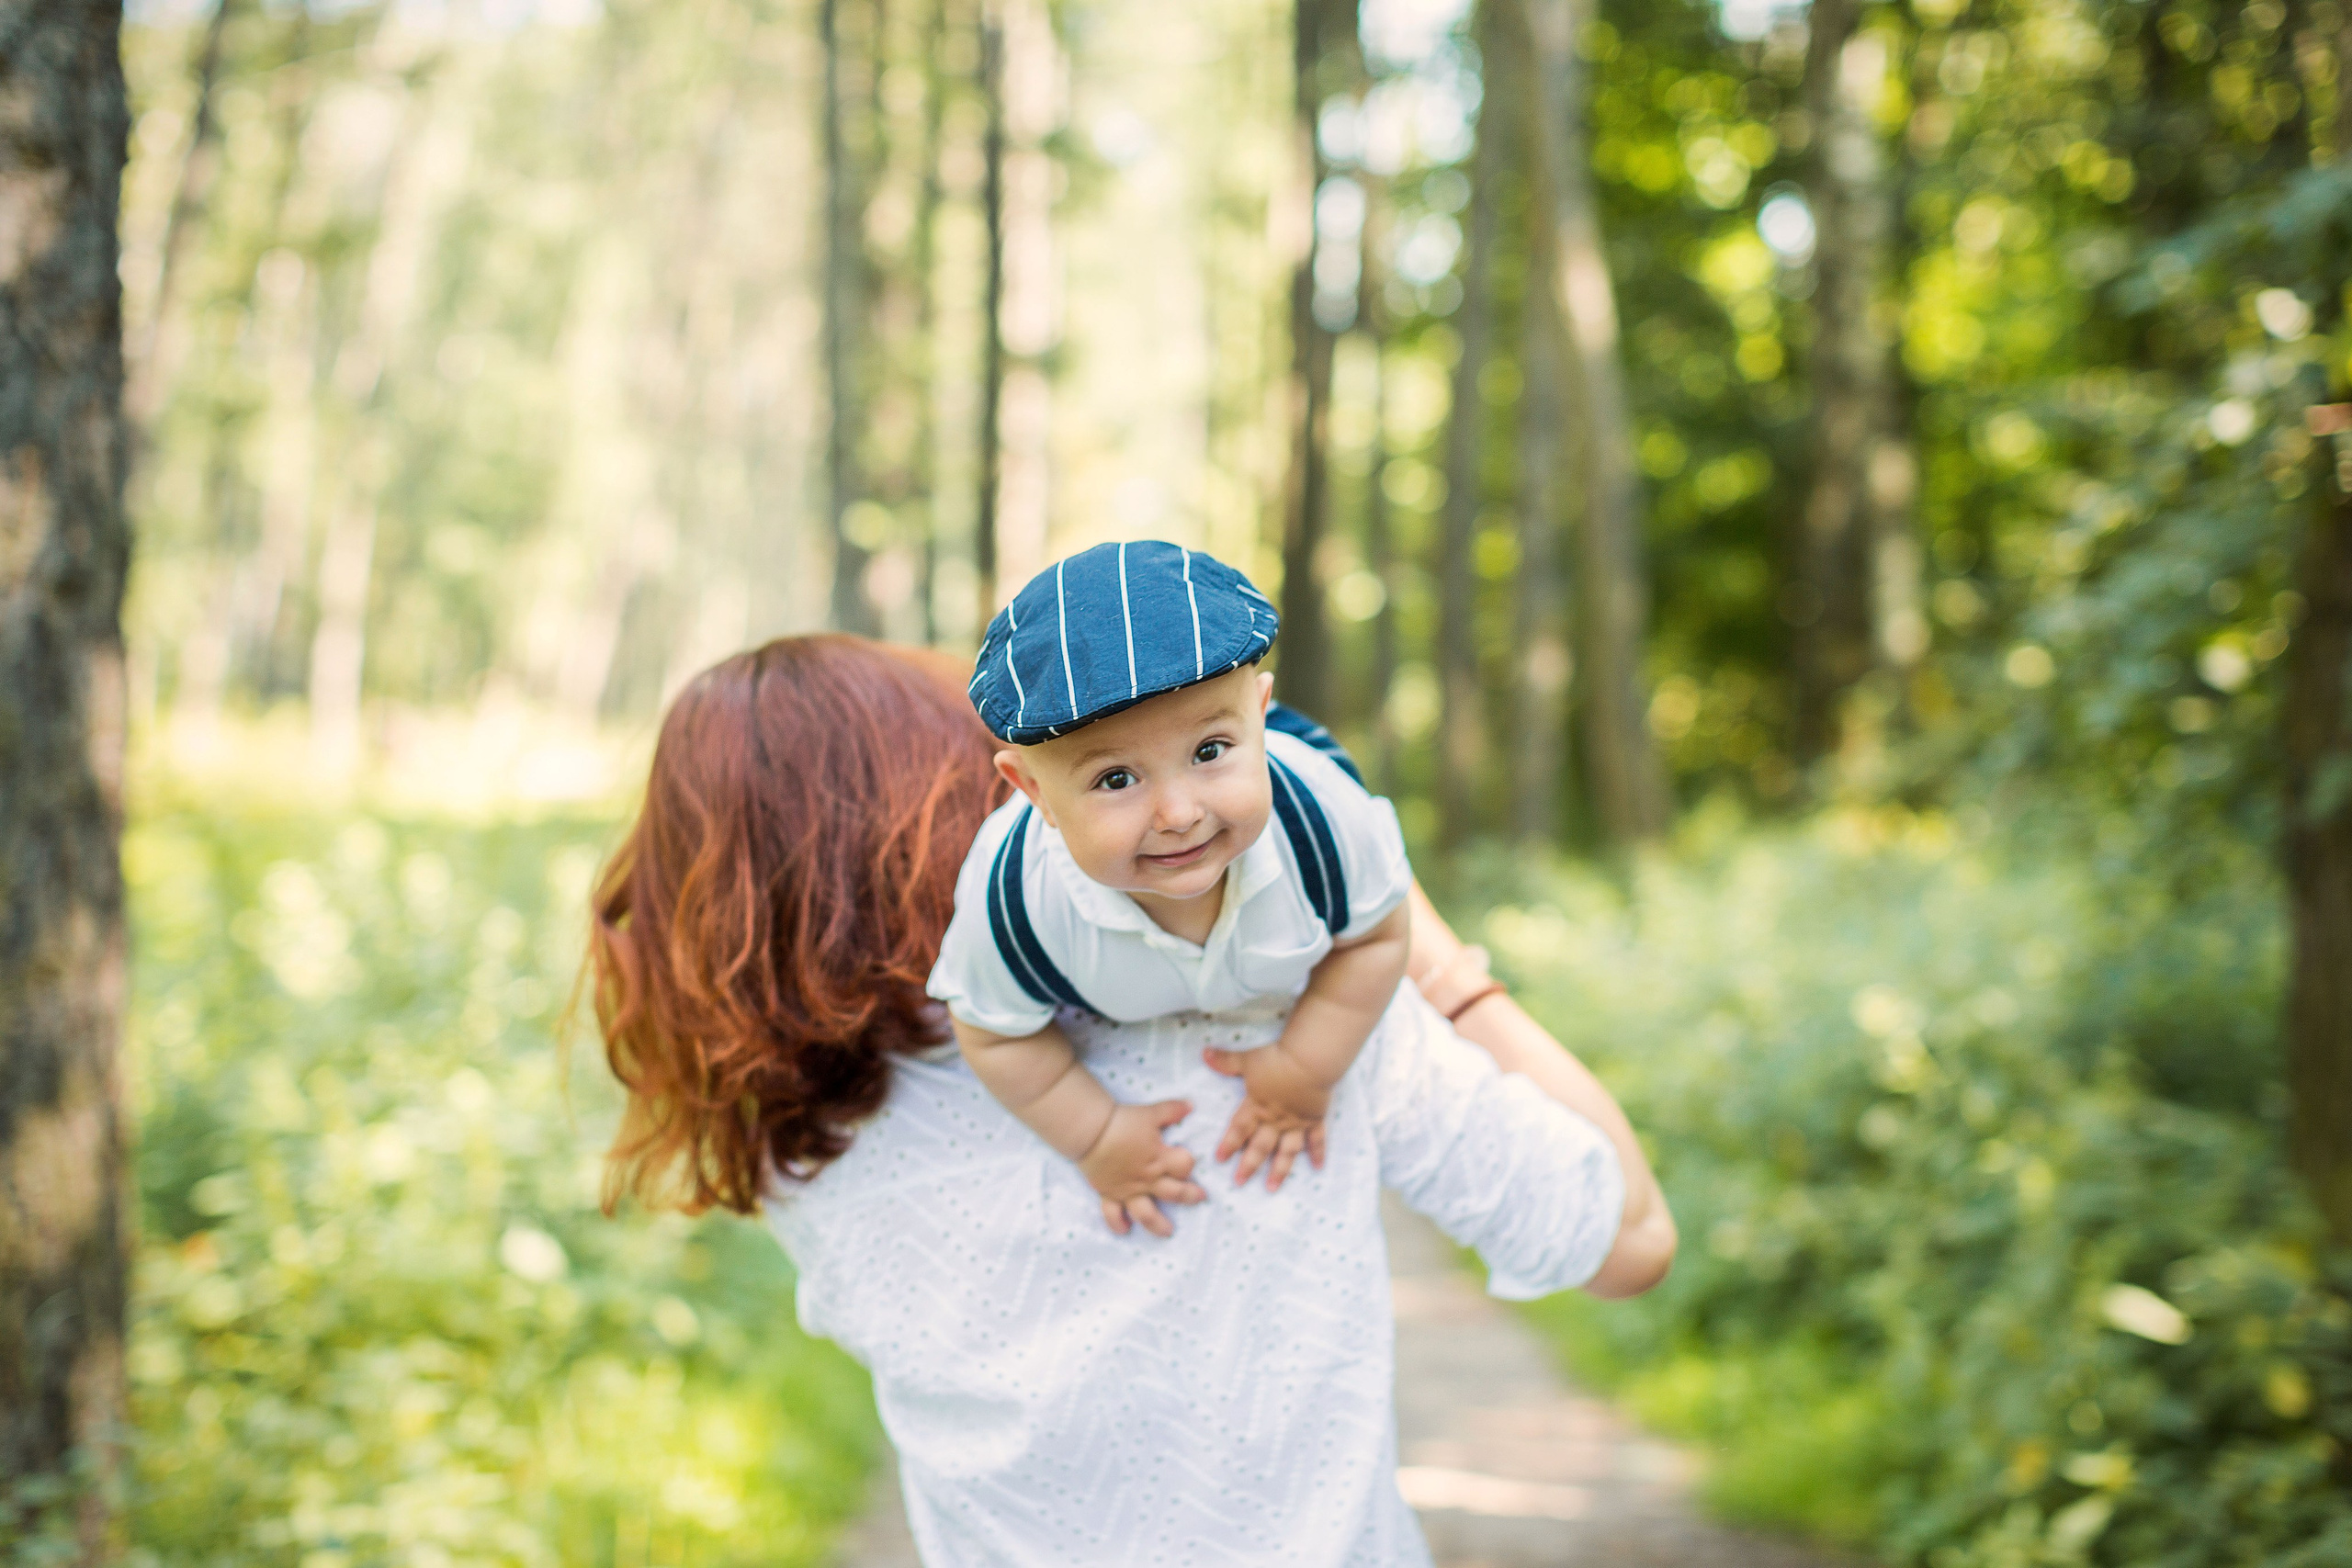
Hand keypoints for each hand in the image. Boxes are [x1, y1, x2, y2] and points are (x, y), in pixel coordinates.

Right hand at [1075, 1099, 1204, 1237]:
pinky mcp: (1109, 1193)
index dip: (1189, 1161)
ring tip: (1168, 1232)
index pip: (1185, 1166)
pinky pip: (1113, 1213)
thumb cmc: (1122, 1122)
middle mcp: (1148, 1179)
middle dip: (1189, 1196)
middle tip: (1199, 1199)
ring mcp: (1129, 1189)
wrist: (1091, 1132)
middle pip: (1175, 1193)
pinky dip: (1117, 1224)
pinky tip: (1124, 1230)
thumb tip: (1191, 1105)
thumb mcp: (1151, 1113)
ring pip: (1147, 1213)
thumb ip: (1172, 1110)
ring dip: (1158, 1225)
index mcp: (1160, 1158)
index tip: (1188, 1158)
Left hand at [1202, 1046, 1328, 1191]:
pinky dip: (1318, 1154)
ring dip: (1279, 1170)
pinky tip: (1318, 1168)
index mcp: (1257, 1107)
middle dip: (1248, 1166)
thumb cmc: (1277, 1059)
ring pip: (1286, 1151)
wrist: (1309, 1060)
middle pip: (1260, 1147)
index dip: (1228, 1144)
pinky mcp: (1315, 1119)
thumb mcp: (1247, 1059)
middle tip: (1239, 1183)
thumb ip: (1226, 1060)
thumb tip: (1204, 1053)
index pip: (1238, 1129)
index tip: (1219, 1160)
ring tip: (1272, 1187)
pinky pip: (1317, 1140)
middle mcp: (1275, 1120)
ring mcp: (1296, 1122)